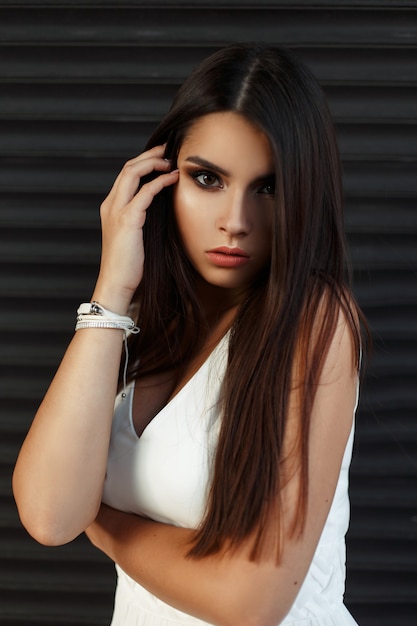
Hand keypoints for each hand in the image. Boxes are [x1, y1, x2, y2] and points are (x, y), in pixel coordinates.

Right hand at [93, 145, 178, 313]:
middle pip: (128, 167)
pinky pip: (144, 192)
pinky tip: (173, 178)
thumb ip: (143, 219)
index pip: (126, 174)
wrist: (117, 284)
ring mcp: (116, 211)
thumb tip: (163, 208)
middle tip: (169, 149)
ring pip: (132, 173)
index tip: (163, 157)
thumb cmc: (130, 266)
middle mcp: (110, 205)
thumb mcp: (136, 236)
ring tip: (172, 160)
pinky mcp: (127, 220)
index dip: (144, 162)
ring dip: (154, 162)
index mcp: (111, 207)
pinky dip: (159, 181)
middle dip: (150, 155)